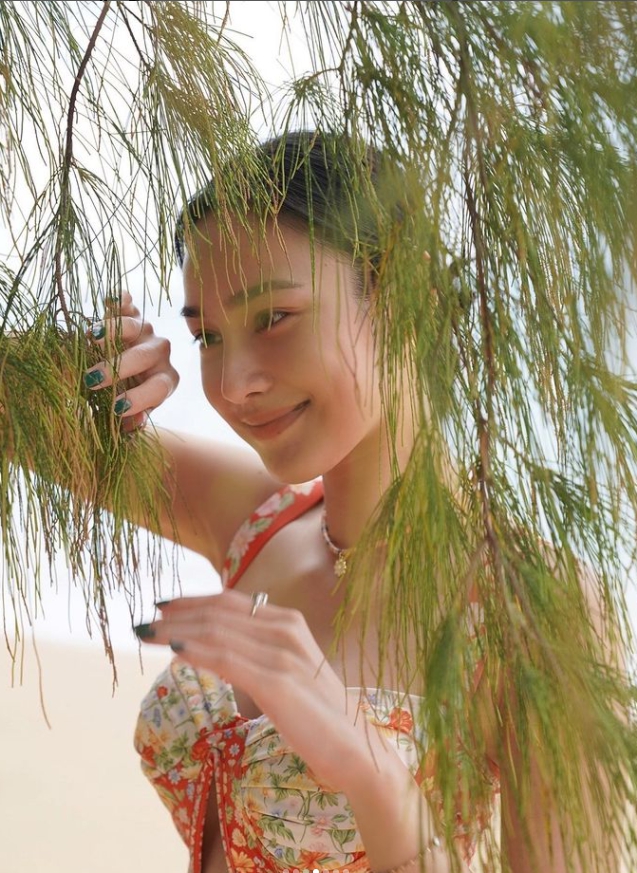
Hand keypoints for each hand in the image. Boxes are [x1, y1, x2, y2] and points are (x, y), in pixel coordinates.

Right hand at [84, 291, 178, 430]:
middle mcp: (160, 354)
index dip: (139, 398)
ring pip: (134, 326)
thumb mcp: (131, 412)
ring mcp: (146, 332)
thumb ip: (131, 420)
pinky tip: (111, 300)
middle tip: (91, 379)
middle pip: (144, 357)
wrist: (126, 372)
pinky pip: (128, 304)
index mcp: (165, 380)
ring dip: (113, 331)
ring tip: (91, 337)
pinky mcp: (131, 314)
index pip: (158, 388)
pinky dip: (121, 300)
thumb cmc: (127, 395)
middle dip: (118, 368)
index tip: (115, 408)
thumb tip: (132, 427)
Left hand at [136, 589, 365, 789]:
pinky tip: (175, 652)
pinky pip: (228, 660)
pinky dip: (198, 652)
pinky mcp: (278, 682)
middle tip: (142, 621)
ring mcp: (283, 654)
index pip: (229, 600)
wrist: (353, 745)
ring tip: (147, 634)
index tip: (162, 605)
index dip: (191, 599)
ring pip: (218, 632)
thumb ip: (255, 650)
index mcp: (287, 621)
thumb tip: (205, 643)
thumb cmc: (315, 710)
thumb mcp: (286, 669)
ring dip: (177, 630)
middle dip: (176, 614)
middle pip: (218, 612)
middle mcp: (285, 630)